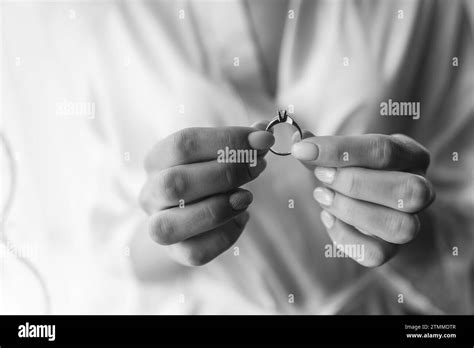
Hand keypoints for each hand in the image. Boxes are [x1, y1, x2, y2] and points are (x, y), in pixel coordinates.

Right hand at [139, 123, 273, 265]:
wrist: (185, 217)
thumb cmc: (205, 177)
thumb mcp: (217, 154)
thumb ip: (239, 142)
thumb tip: (263, 132)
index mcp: (157, 160)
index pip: (184, 144)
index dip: (227, 140)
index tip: (262, 140)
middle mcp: (151, 193)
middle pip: (177, 183)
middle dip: (227, 173)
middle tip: (258, 167)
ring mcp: (159, 226)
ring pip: (175, 223)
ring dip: (220, 208)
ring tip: (247, 196)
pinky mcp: (176, 252)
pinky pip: (197, 251)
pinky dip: (226, 235)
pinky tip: (241, 218)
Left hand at [291, 133, 434, 266]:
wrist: (369, 199)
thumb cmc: (354, 167)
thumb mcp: (342, 151)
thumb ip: (320, 146)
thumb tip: (300, 141)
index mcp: (411, 155)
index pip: (385, 150)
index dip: (341, 150)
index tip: (304, 150)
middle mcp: (420, 190)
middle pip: (408, 191)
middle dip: (355, 183)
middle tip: (321, 176)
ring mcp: (411, 223)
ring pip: (399, 227)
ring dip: (351, 211)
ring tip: (322, 196)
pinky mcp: (392, 249)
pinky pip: (377, 254)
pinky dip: (345, 237)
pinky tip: (327, 217)